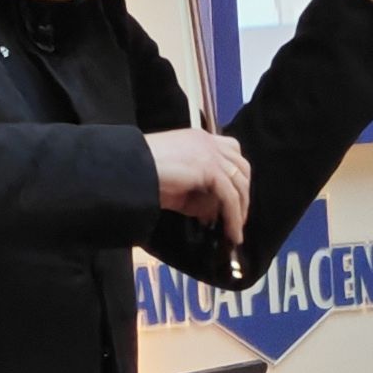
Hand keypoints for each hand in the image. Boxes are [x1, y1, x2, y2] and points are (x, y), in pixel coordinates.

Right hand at [149, 126, 252, 254]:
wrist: (129, 169)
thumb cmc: (142, 174)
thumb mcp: (176, 184)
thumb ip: (196, 193)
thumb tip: (212, 213)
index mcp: (198, 139)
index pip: (230, 151)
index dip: (236, 175)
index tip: (234, 198)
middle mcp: (208, 141)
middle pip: (241, 166)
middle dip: (243, 193)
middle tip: (238, 217)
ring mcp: (210, 153)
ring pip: (239, 182)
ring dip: (241, 209)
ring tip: (235, 231)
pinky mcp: (209, 168)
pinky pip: (230, 196)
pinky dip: (233, 217)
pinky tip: (231, 233)